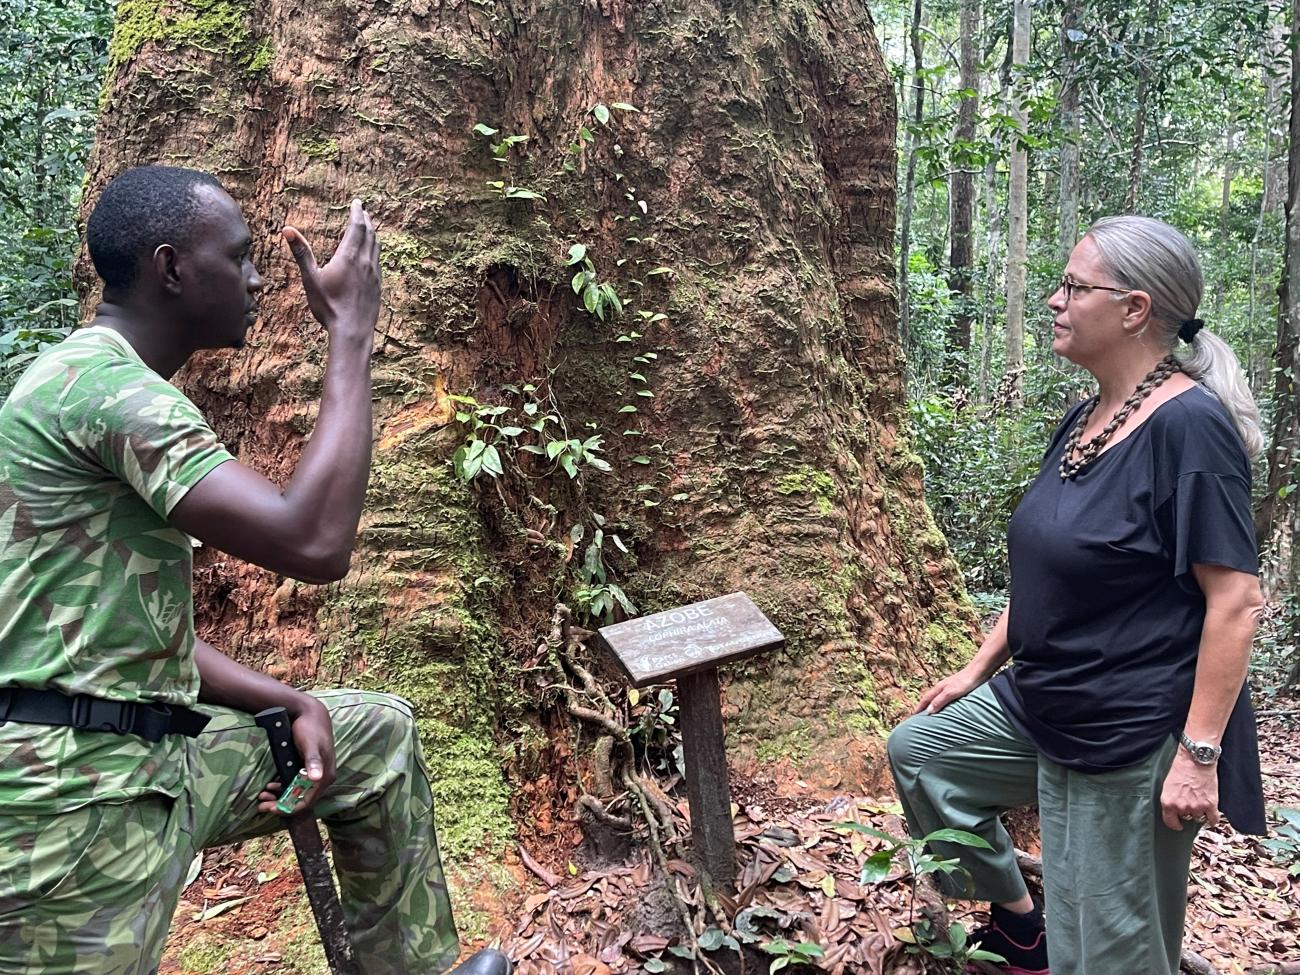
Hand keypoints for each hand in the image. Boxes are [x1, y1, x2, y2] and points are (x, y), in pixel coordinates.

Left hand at [257, 694, 337, 814]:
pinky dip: (282, 788)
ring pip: (296, 793)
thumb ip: (313, 761)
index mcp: (325, 776)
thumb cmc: (310, 728)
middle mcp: (322, 778)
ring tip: (262, 796)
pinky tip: (271, 785)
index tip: (272, 809)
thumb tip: (317, 778)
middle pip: (301, 800)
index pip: (307, 801)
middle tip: (261, 805)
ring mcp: (315, 774)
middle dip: (281, 805)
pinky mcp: (307, 769)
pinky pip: (295, 785)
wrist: (311, 713)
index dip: (289, 808)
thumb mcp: (310, 744)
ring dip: (279, 797)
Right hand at [282, 198, 379, 341]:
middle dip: (366, 221)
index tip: (357, 202)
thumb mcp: (311, 278)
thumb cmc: (329, 306)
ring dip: (373, 235)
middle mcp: (365, 263)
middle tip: (363, 211)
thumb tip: (287, 230)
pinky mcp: (378, 286)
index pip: (357, 227)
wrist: (353, 331)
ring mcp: (374, 275)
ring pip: (377, 248)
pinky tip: (372, 256)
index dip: (357, 213)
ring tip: (369, 228)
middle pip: (370, 235)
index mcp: (349, 257)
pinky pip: (378, 262)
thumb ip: (301, 253)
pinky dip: (376, 251)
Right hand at [913, 666, 983, 714]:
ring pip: (937, 697)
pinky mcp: (957, 689)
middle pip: (929, 698)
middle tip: (917, 716)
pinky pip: (945, 698)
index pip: (925, 700)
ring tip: (930, 713)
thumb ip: (940, 701)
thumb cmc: (966, 681)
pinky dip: (941, 704)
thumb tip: (928, 711)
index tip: (912, 716)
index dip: (918, 708)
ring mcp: (949, 687)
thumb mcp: (951, 693)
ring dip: (931, 705)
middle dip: (922, 706)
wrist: (979, 671)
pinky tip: (946, 707)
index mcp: (939, 688)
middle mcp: (942, 687)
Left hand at [1160, 750, 1219, 830]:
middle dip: (1188, 811)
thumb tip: (1175, 811)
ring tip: (1199, 797)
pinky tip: (1211, 814)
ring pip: (1199, 817)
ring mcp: (1196, 807)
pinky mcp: (1210, 805)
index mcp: (1168, 802)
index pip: (1170, 822)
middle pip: (1186, 818)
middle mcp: (1181, 807)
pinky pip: (1213, 820)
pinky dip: (1212, 818)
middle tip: (1190, 799)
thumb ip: (1171, 800)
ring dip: (1200, 811)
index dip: (1175, 824)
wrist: (1195, 760)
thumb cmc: (1181, 768)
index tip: (1178, 825)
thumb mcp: (1167, 785)